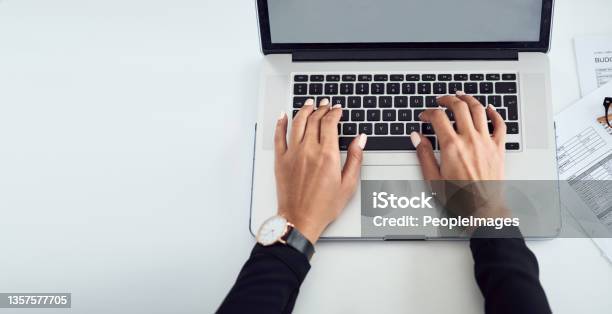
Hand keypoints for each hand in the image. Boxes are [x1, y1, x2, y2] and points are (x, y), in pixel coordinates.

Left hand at [274, 98, 366, 243]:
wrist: (300, 219)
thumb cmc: (324, 206)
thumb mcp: (348, 184)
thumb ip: (355, 159)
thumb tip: (360, 140)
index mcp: (327, 155)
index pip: (330, 123)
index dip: (334, 112)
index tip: (337, 109)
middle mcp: (308, 151)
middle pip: (314, 120)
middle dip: (321, 109)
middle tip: (325, 104)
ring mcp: (292, 154)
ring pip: (297, 123)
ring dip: (304, 110)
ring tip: (309, 104)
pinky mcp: (280, 160)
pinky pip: (279, 136)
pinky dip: (280, 123)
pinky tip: (283, 116)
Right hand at [412, 92, 508, 222]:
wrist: (482, 210)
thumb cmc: (458, 198)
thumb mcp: (433, 178)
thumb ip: (424, 154)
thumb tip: (416, 137)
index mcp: (451, 147)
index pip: (438, 118)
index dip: (428, 113)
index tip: (424, 116)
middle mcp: (470, 140)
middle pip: (459, 107)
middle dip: (447, 100)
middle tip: (441, 100)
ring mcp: (486, 142)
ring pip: (479, 110)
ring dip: (468, 99)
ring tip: (461, 96)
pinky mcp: (498, 148)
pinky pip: (500, 124)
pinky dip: (494, 113)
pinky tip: (489, 109)